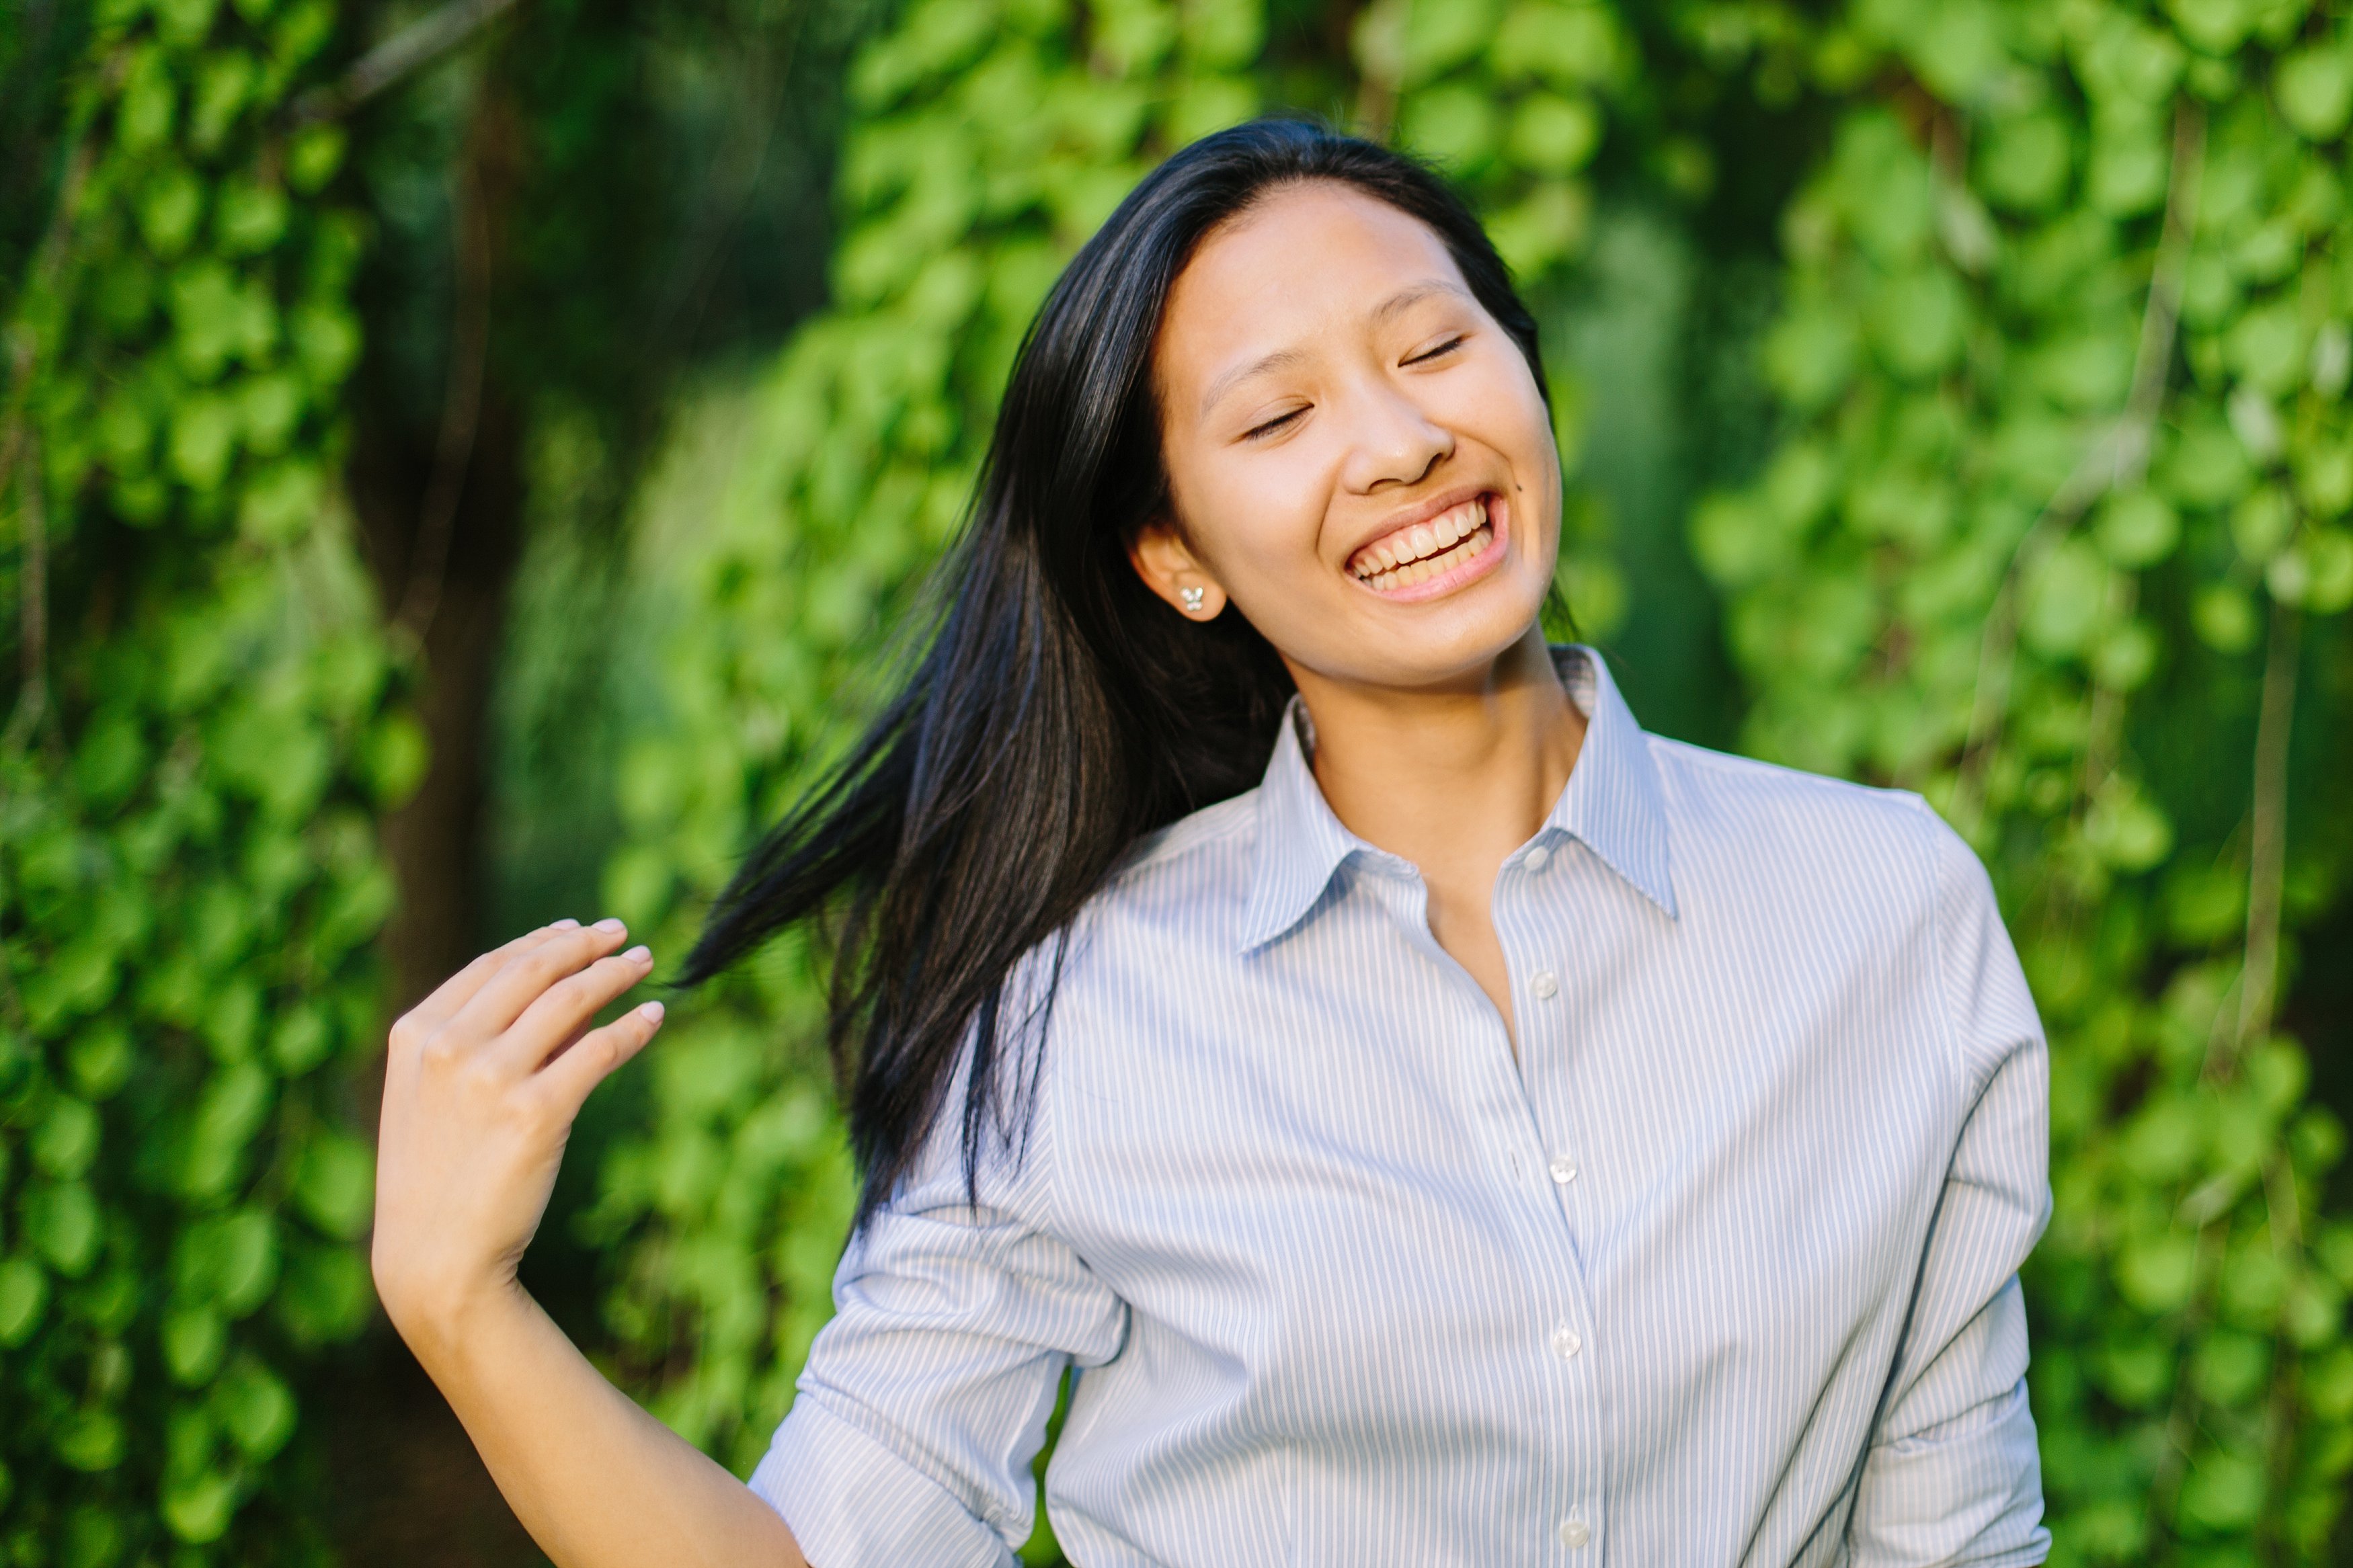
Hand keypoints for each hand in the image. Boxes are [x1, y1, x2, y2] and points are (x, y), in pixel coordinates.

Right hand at [373, 919, 664, 1356]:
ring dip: (615, 973)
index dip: (541, 940)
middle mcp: (450, 1046)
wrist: (435, 1257)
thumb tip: (566, 997)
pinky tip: (653, 1018)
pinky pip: (600, 1050)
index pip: (492, 965)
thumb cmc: (438, 1179)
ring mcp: (492, 1077)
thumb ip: (481, 1042)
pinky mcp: (537, 1112)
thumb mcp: (434, 1098)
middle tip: (621, 934)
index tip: (576, 931)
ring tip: (644, 962)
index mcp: (416, 1034)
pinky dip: (633, 1028)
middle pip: (535, 970)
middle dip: (585, 944)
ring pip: (572, 999)